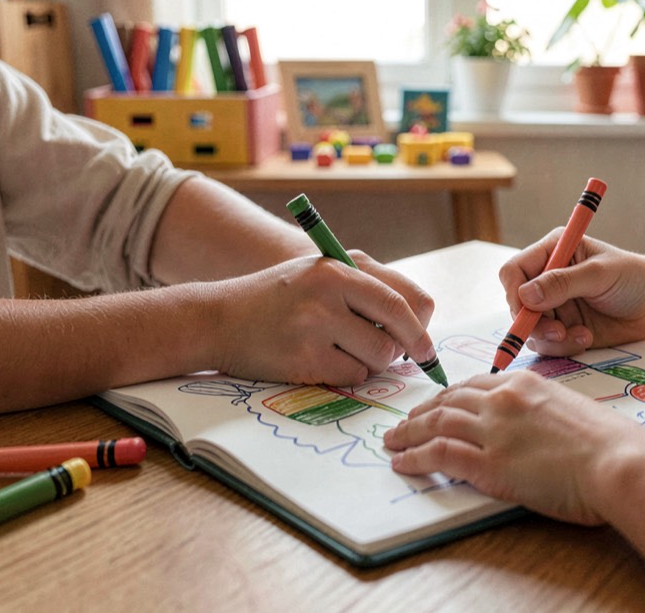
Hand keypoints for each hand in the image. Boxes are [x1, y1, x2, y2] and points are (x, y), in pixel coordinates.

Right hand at [210, 252, 436, 384]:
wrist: (218, 317)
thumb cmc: (279, 298)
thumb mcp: (321, 272)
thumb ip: (367, 287)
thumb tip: (421, 321)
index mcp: (340, 267)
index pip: (404, 298)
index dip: (422, 326)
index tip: (426, 344)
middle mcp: (329, 293)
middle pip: (397, 332)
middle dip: (407, 350)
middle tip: (408, 359)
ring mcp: (315, 326)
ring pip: (378, 358)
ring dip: (371, 363)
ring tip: (344, 351)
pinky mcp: (304, 358)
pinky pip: (352, 377)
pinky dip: (346, 376)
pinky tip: (322, 362)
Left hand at [383, 371, 642, 524]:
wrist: (620, 462)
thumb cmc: (611, 444)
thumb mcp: (572, 412)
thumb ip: (543, 413)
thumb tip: (533, 429)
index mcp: (525, 384)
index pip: (474, 384)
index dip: (448, 395)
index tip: (435, 404)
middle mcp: (503, 400)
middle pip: (448, 400)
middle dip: (422, 411)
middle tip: (404, 422)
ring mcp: (494, 431)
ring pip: (436, 423)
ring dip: (408, 432)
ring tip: (392, 441)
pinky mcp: (489, 464)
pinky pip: (439, 455)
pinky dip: (415, 457)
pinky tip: (402, 463)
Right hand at [499, 231, 644, 355]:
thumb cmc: (631, 277)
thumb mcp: (599, 274)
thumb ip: (563, 282)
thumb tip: (526, 295)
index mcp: (552, 253)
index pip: (514, 271)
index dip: (514, 292)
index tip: (527, 310)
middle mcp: (546, 280)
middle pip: (517, 305)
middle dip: (533, 323)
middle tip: (557, 332)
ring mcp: (553, 307)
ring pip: (530, 330)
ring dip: (550, 339)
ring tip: (580, 336)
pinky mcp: (562, 330)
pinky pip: (547, 345)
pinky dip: (563, 347)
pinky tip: (585, 338)